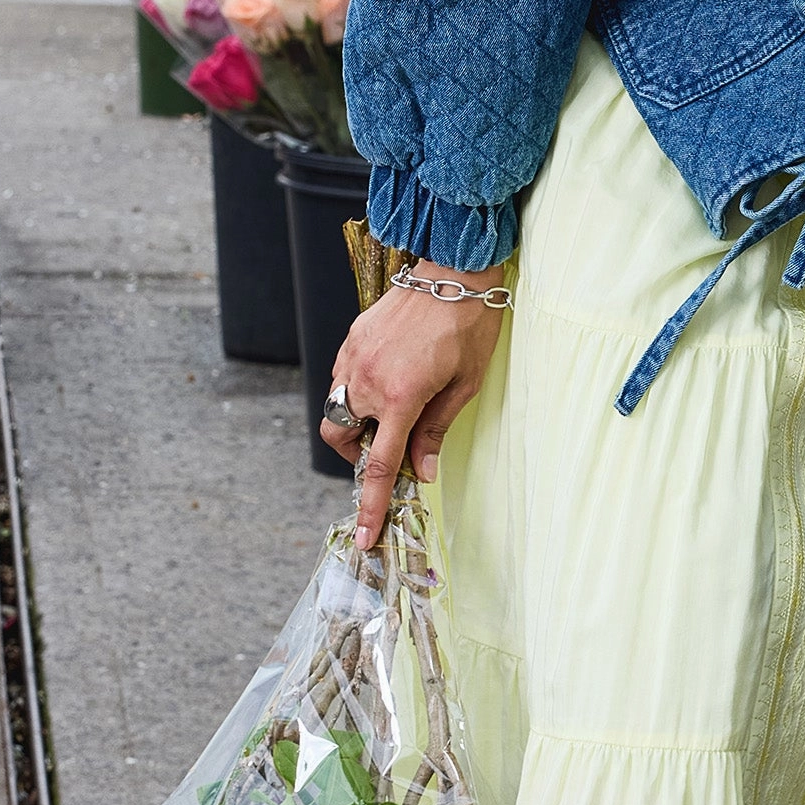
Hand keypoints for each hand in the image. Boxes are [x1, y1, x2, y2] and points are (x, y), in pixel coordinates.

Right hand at [321, 266, 507, 548]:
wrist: (453, 271)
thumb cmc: (469, 328)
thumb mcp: (463, 387)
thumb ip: (435, 431)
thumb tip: (421, 474)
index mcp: (401, 397)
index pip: (380, 465)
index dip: (371, 504)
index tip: (364, 534)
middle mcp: (368, 379)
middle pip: (340, 438)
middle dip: (356, 453)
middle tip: (387, 448)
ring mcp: (353, 357)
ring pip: (335, 408)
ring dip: (356, 421)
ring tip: (393, 410)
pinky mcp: (351, 339)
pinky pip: (342, 378)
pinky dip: (357, 392)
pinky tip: (389, 379)